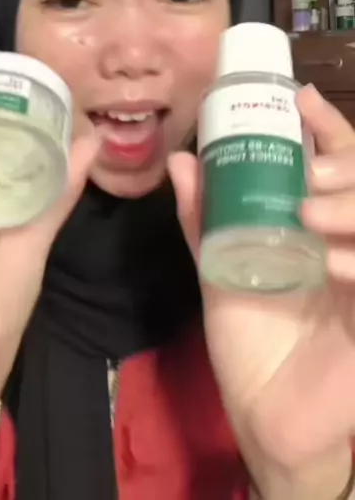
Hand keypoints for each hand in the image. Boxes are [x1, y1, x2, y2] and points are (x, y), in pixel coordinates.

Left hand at [169, 85, 354, 495]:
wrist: (267, 419)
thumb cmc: (252, 340)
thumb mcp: (219, 271)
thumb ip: (203, 218)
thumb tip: (181, 160)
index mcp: (319, 226)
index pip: (338, 162)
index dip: (327, 127)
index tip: (301, 99)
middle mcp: (350, 244)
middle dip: (345, 164)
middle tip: (309, 170)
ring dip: (352, 207)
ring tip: (310, 212)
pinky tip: (335, 264)